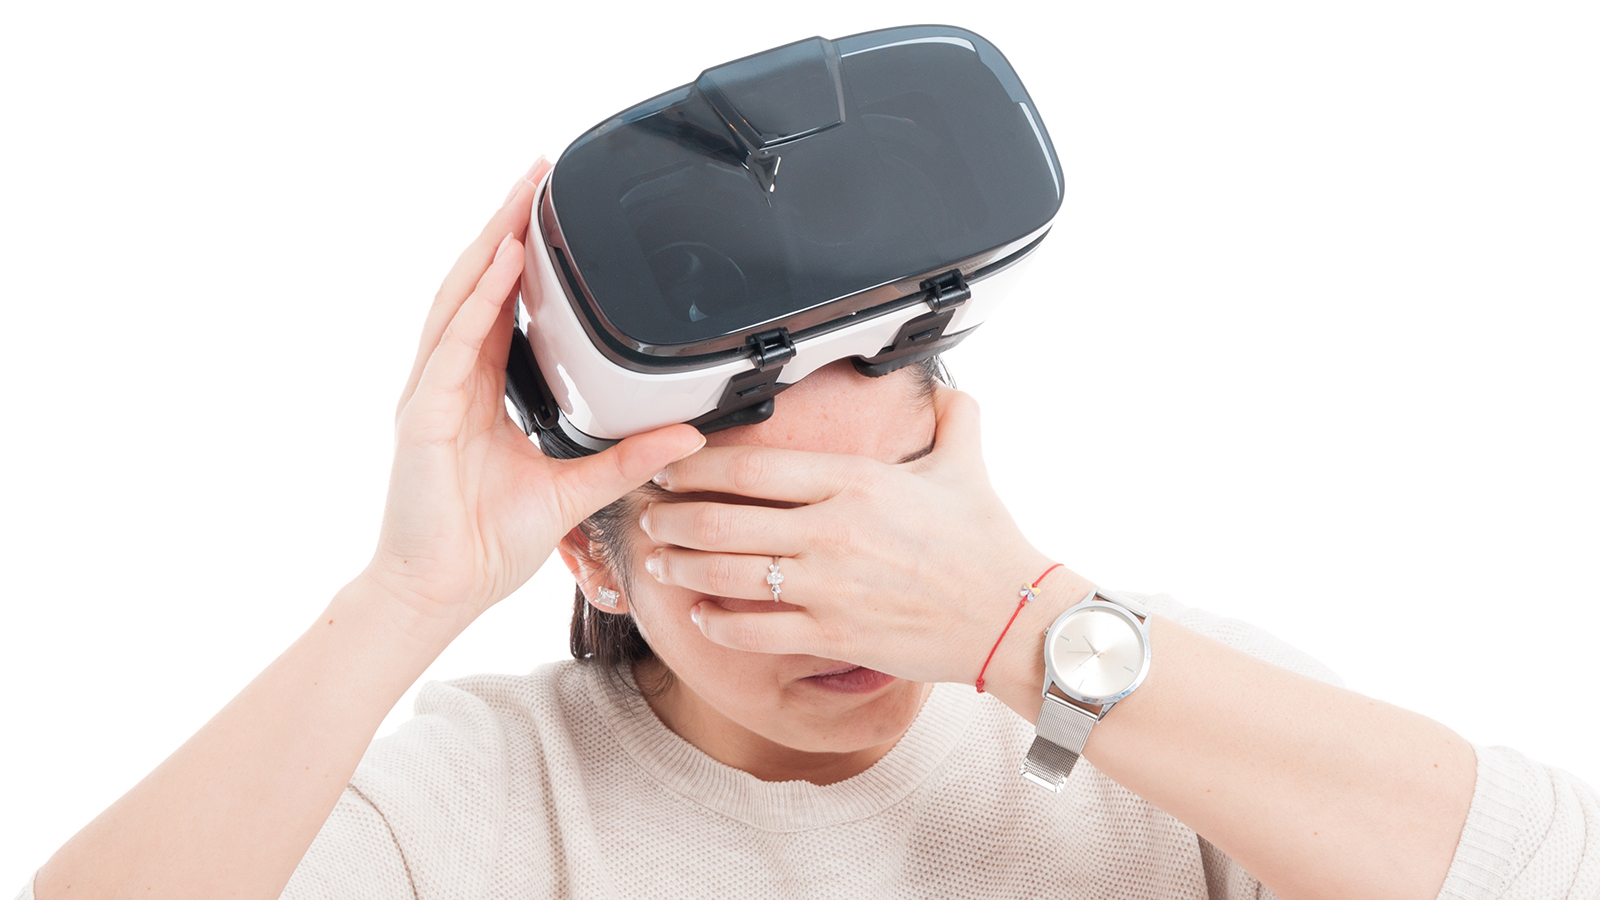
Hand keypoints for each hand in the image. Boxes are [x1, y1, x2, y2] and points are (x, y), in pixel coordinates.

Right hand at [362, 159, 703, 637]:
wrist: (441, 591)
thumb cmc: (486, 543)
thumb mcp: (574, 489)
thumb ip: (626, 457)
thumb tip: (683, 436)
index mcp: (479, 393)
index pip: (499, 308)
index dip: (518, 258)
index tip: (545, 216)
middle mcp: (450, 383)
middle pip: (474, 286)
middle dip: (503, 228)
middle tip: (535, 177)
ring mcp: (431, 394)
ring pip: (458, 300)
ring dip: (488, 246)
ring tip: (519, 200)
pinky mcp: (423, 416)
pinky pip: (452, 345)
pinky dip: (476, 301)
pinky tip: (498, 264)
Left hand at [641, 386, 1081, 685]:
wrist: (1015, 618)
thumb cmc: (989, 545)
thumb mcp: (967, 464)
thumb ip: (949, 417)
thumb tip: (943, 386)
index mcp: (854, 482)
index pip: (754, 466)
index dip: (698, 467)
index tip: (672, 466)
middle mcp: (832, 531)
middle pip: (723, 518)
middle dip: (672, 516)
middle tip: (649, 514)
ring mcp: (829, 587)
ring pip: (728, 573)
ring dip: (682, 565)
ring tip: (659, 560)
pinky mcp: (834, 635)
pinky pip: (756, 629)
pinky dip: (718, 621)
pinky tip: (701, 613)